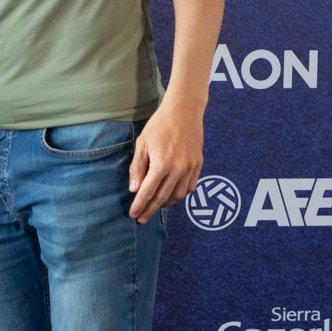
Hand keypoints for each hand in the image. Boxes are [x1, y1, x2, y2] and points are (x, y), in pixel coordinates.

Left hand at [127, 105, 202, 222]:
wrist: (184, 111)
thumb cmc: (159, 125)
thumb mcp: (142, 144)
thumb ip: (137, 168)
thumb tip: (134, 189)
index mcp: (162, 164)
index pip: (148, 192)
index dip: (139, 205)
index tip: (133, 214)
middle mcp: (178, 170)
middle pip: (162, 198)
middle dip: (150, 210)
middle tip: (142, 219)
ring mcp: (190, 168)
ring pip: (178, 196)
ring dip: (165, 204)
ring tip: (155, 207)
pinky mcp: (198, 165)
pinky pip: (189, 187)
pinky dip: (179, 195)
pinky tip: (171, 195)